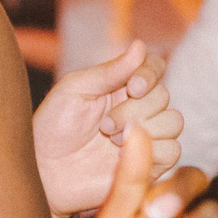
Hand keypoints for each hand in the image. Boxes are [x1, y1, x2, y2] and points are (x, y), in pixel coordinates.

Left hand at [34, 40, 182, 216]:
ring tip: (111, 140)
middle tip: (104, 125)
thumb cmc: (52, 128)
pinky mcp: (150, 165)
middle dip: (134, 109)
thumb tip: (140, 45)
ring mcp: (145, 137)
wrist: (44, 172)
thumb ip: (109, 71)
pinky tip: (123, 155)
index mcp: (121, 86)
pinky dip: (153, 150)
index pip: (154, 67)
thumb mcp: (75, 91)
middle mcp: (138, 109)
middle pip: (163, 96)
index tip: (133, 87)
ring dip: (143, 128)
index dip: (150, 74)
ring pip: (173, 121)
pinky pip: (173, 151)